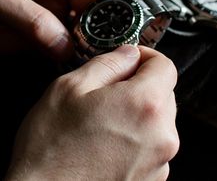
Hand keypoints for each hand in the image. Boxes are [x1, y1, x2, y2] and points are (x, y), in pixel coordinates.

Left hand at [0, 0, 142, 59]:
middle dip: (116, 20)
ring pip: (84, 24)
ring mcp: (44, 7)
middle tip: (133, 44)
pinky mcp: (33, 32)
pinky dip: (76, 54)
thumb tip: (65, 44)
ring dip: (98, 40)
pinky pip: (64, 43)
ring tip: (114, 58)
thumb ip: (30, 20)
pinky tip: (86, 65)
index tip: (145, 7)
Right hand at [5, 45, 179, 180]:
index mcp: (144, 104)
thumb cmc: (51, 149)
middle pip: (164, 95)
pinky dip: (133, 143)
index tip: (129, 59)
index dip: (145, 57)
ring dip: (136, 117)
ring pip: (156, 124)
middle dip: (138, 88)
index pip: (165, 66)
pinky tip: (103, 146)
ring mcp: (159, 163)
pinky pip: (150, 150)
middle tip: (104, 93)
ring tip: (99, 125)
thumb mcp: (68, 88)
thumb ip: (106, 64)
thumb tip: (126, 54)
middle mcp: (161, 136)